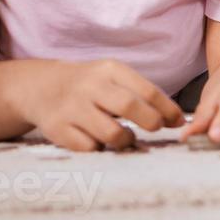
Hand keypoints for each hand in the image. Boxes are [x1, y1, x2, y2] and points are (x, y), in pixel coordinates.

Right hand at [20, 59, 184, 151]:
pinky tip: (100, 142)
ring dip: (125, 140)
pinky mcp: (56, 129)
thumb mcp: (114, 78)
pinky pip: (88, 148)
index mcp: (110, 70)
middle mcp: (90, 87)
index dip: (167, 109)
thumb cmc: (91, 86)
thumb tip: (178, 120)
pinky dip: (99, 149)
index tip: (178, 121)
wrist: (42, 87)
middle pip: (129, 107)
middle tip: (155, 128)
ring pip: (110, 132)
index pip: (146, 90)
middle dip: (150, 121)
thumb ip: (142, 94)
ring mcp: (71, 108)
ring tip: (125, 137)